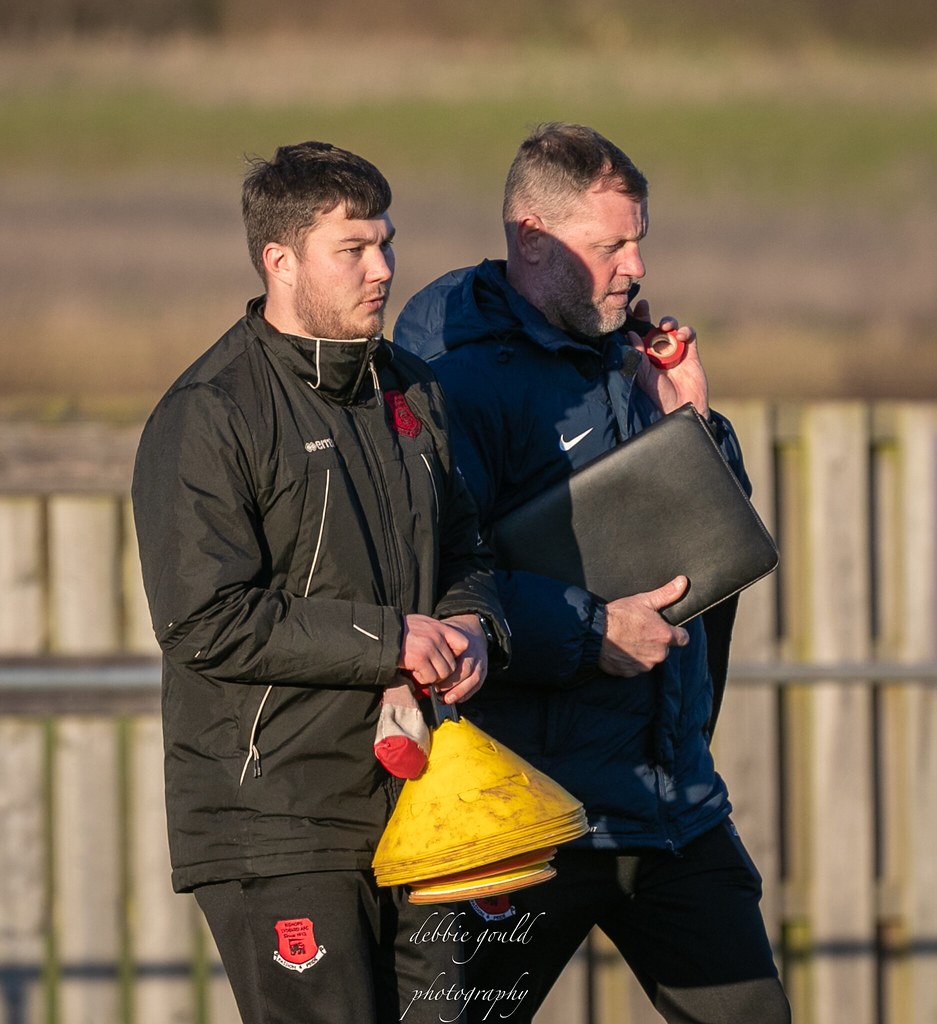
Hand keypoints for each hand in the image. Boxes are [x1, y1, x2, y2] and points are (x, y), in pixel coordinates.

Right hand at [398, 614, 466, 686]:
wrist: (381, 633)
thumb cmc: (400, 630)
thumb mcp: (422, 623)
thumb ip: (436, 633)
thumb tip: (446, 650)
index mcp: (439, 627)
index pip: (463, 644)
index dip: (456, 655)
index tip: (445, 659)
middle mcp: (437, 637)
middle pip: (452, 664)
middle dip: (441, 672)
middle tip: (429, 671)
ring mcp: (429, 648)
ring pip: (443, 673)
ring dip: (432, 676)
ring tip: (420, 671)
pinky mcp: (420, 659)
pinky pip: (429, 677)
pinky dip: (421, 679)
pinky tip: (413, 671)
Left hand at [433, 614, 488, 703]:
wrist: (472, 630)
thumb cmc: (451, 635)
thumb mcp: (442, 635)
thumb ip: (433, 648)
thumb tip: (415, 664)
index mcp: (462, 642)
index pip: (456, 658)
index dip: (446, 671)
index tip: (433, 678)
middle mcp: (473, 652)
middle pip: (466, 670)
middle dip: (452, 683)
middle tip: (437, 691)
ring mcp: (480, 662)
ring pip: (474, 679)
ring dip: (460, 691)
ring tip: (447, 699)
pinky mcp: (483, 670)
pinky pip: (478, 684)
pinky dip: (467, 693)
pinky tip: (457, 699)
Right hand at [597, 576, 690, 676]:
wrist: (594, 633)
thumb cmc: (619, 616)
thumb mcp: (644, 600)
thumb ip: (666, 593)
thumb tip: (682, 582)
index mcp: (665, 636)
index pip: (684, 639)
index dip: (676, 633)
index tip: (666, 629)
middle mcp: (658, 654)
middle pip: (664, 649)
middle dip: (655, 642)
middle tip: (640, 630)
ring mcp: (644, 665)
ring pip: (649, 659)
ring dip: (643, 652)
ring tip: (628, 639)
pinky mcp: (630, 673)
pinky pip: (635, 667)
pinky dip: (630, 660)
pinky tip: (621, 648)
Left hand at [628, 299, 709, 418]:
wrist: (683, 410)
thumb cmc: (659, 397)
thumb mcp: (643, 376)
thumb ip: (636, 354)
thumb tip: (629, 333)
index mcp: (640, 356)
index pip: (633, 335)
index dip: (630, 323)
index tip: (625, 309)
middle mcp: (655, 351)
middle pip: (649, 326)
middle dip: (645, 314)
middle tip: (642, 305)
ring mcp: (673, 350)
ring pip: (669, 327)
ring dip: (668, 321)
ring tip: (665, 325)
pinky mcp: (690, 351)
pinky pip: (688, 334)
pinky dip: (685, 331)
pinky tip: (681, 335)